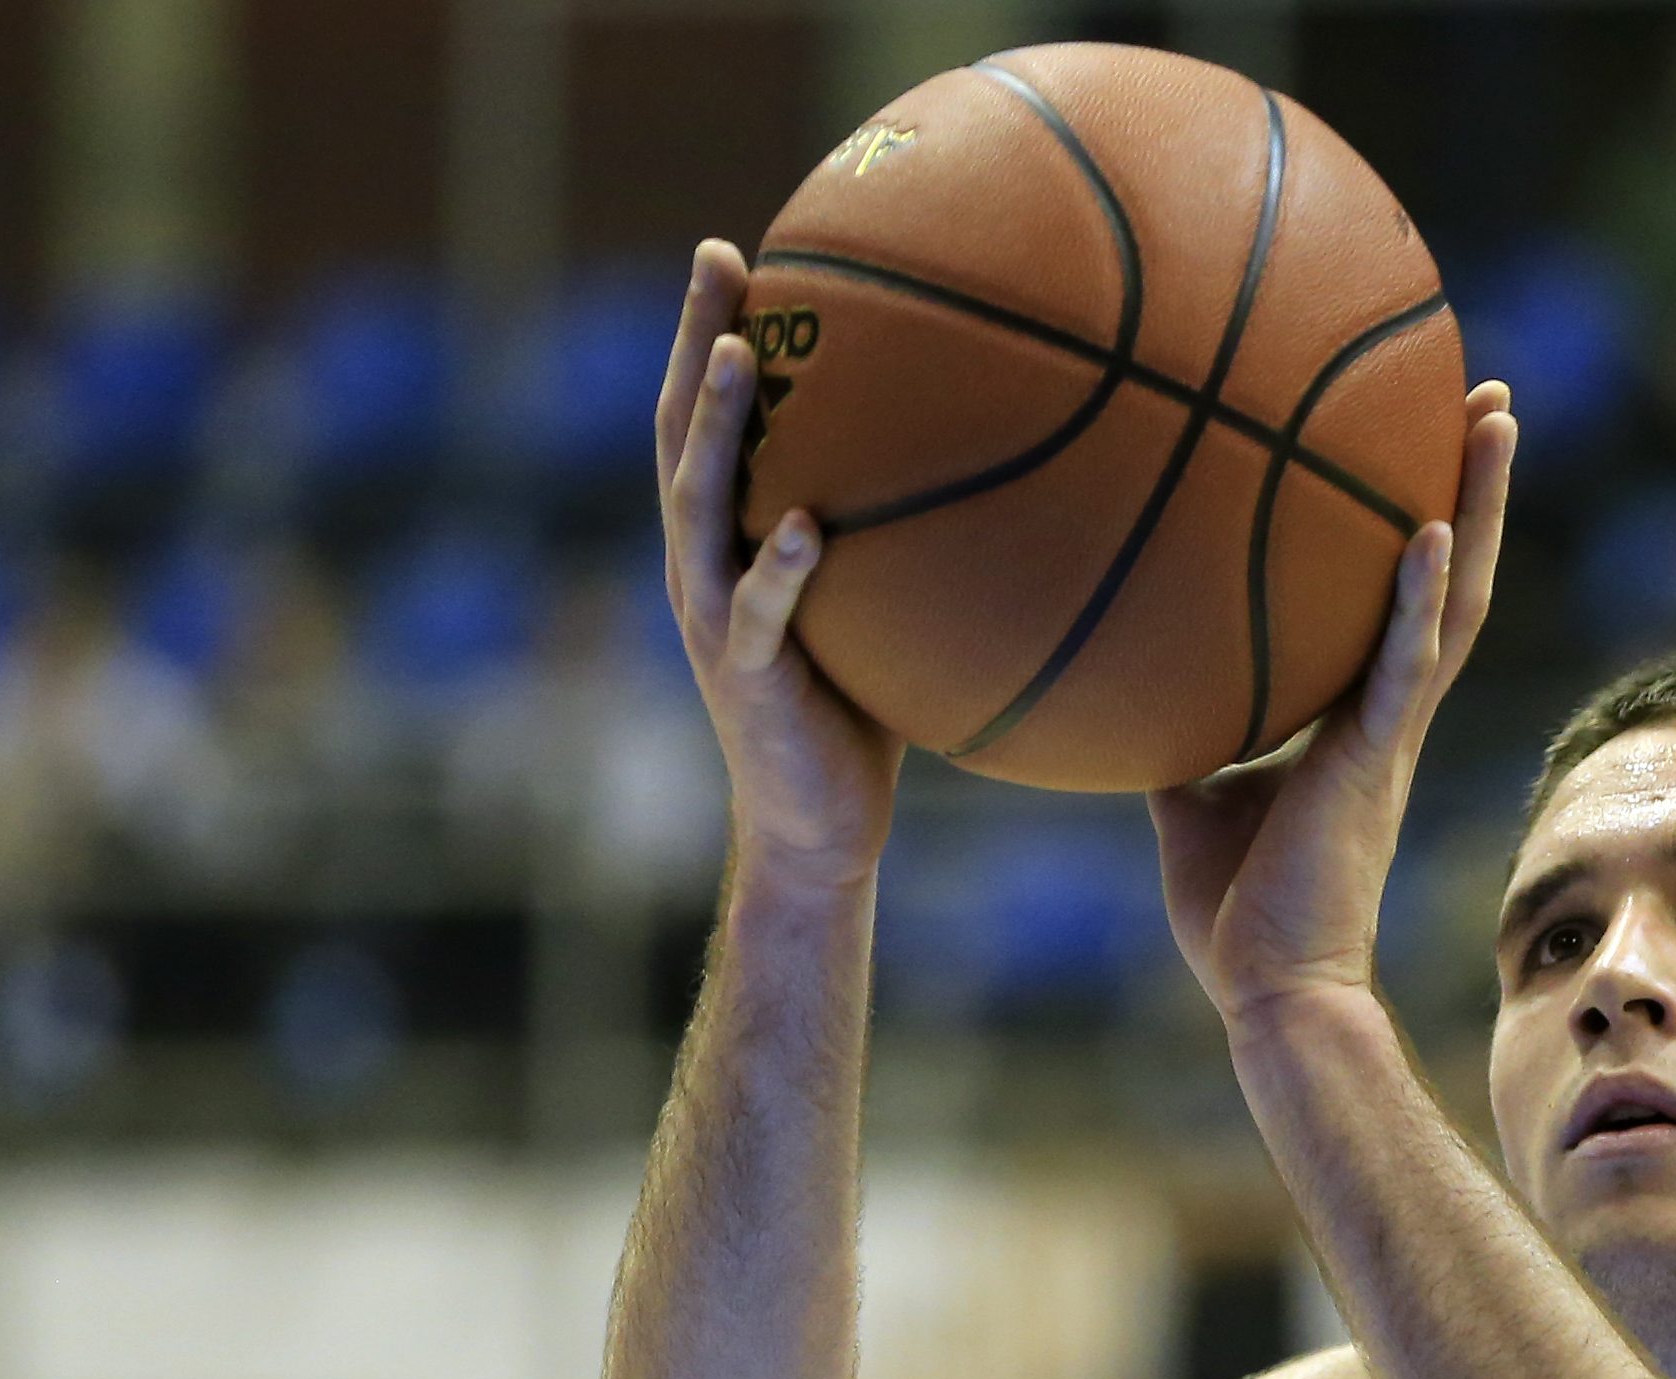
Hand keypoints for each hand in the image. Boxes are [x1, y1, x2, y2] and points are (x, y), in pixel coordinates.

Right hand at [657, 238, 906, 896]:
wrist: (819, 827)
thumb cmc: (859, 714)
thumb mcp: (873, 608)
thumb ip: (896, 540)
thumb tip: (991, 467)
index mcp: (727, 543)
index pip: (709, 423)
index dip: (711, 335)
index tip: (733, 254)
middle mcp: (705, 567)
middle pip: (683, 436)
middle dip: (696, 342)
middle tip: (716, 261)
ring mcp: (717, 619)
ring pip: (700, 507)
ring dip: (716, 431)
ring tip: (737, 359)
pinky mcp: (751, 677)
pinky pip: (761, 613)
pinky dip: (778, 569)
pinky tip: (803, 525)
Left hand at [1149, 382, 1517, 1026]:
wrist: (1268, 992)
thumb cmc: (1235, 915)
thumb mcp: (1189, 801)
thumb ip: (1178, 735)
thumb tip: (1125, 682)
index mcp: (1354, 720)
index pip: (1400, 602)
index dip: (1423, 523)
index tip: (1425, 443)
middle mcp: (1387, 715)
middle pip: (1448, 577)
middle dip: (1473, 486)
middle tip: (1489, 396)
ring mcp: (1390, 735)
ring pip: (1452, 601)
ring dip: (1476, 508)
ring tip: (1493, 418)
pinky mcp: (1376, 763)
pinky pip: (1407, 667)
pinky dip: (1418, 598)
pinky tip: (1429, 529)